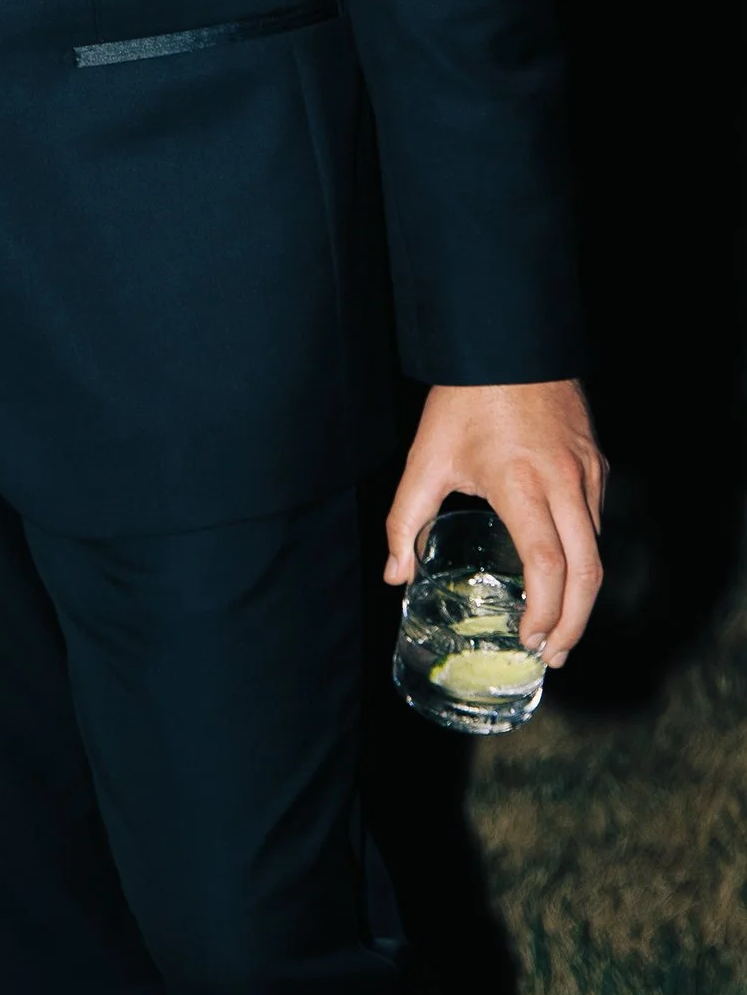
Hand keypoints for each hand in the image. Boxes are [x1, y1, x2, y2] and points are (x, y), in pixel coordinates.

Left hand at [386, 381, 606, 662]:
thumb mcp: (426, 458)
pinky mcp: (597, 464)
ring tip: (558, 627)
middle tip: (553, 654)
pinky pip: (597, 523)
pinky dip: (586, 558)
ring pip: (598, 549)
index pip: (548, 564)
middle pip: (588, 571)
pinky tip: (565, 575)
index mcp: (521, 484)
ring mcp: (588, 473)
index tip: (531, 639)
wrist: (507, 340)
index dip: (545, 611)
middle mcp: (564, 483)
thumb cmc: (465, 399)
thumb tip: (396, 574)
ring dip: (583, 595)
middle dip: (574, 622)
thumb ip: (407, 521)